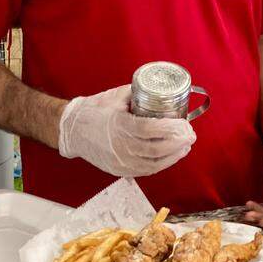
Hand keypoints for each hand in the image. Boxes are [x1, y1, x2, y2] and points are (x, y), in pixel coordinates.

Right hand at [57, 84, 195, 176]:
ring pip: (153, 164)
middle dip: (178, 143)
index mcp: (120, 125)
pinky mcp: (119, 170)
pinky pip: (145, 171)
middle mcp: (120, 146)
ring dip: (174, 156)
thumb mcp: (117, 96)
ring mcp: (119, 161)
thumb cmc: (95, 109)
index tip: (185, 124)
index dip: (172, 128)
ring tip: (185, 146)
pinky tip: (171, 156)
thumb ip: (140, 94)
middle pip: (156, 149)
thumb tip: (164, 90)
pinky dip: (162, 164)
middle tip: (191, 135)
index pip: (151, 129)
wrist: (71, 129)